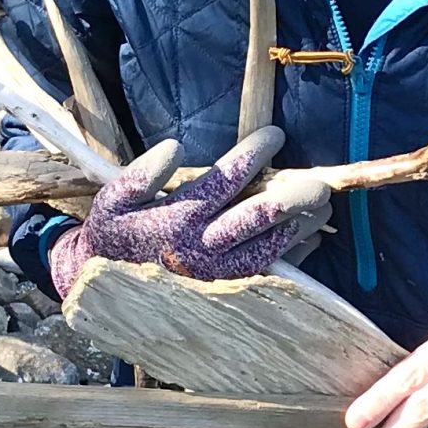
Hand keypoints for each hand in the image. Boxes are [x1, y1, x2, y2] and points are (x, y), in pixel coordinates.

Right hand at [47, 129, 325, 293]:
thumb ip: (140, 174)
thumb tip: (174, 148)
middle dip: (292, 198)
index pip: (225, 181)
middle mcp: (202, 247)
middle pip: (257, 219)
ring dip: (300, 226)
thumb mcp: (111, 200)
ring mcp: (216, 274)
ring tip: (324, 206)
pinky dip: (291, 256)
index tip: (276, 135)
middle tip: (321, 183)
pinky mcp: (224, 291)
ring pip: (268, 248)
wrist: (103, 288)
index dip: (253, 155)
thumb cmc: (112, 235)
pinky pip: (266, 274)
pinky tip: (310, 237)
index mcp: (177, 219)